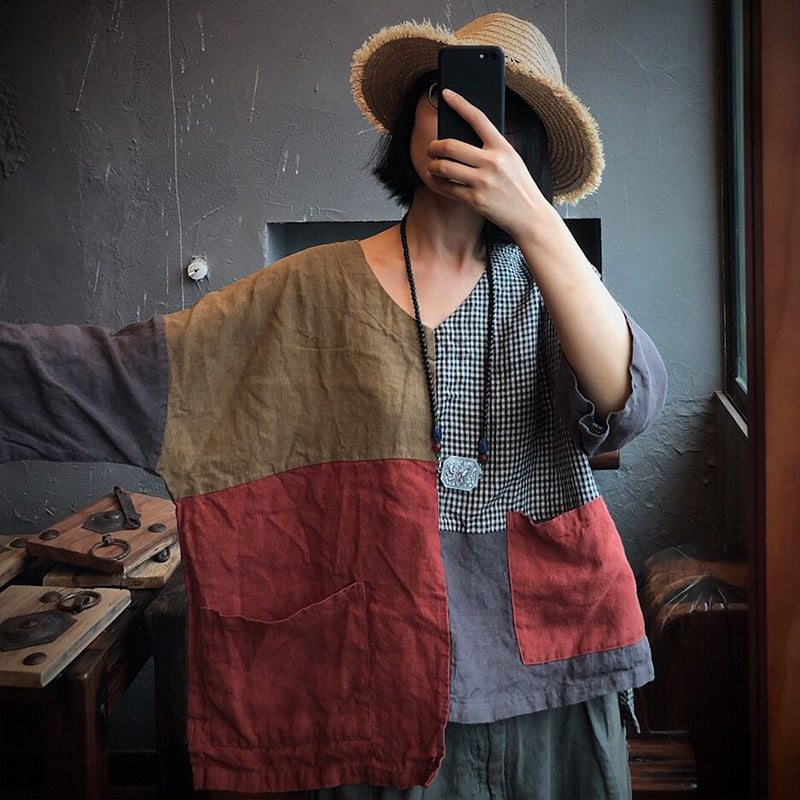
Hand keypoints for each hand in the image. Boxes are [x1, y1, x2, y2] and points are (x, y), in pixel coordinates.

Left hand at [426, 88, 550, 241]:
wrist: (530, 216)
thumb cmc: (520, 187)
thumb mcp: (512, 160)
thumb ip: (493, 148)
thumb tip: (464, 138)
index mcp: (503, 147)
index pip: (477, 118)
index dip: (459, 103)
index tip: (446, 94)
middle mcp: (492, 162)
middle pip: (451, 145)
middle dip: (435, 146)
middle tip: (431, 148)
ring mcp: (483, 181)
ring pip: (444, 167)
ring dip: (432, 165)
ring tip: (432, 165)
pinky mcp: (475, 200)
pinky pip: (447, 188)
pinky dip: (438, 184)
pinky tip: (437, 181)